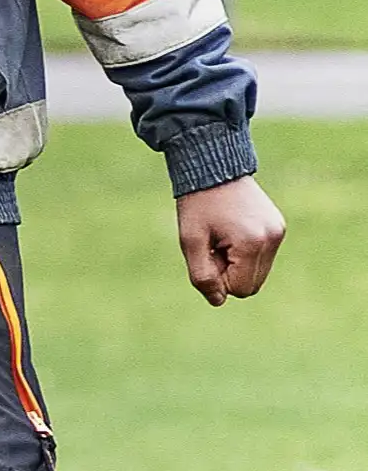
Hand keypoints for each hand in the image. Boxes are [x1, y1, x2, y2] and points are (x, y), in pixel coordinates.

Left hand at [177, 175, 283, 303]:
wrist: (213, 168)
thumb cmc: (198, 205)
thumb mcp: (191, 242)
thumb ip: (203, 276)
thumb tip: (218, 301)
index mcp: (252, 243)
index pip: (240, 289)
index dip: (218, 279)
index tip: (207, 253)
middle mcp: (272, 239)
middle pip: (252, 284)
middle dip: (229, 273)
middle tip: (212, 247)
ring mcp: (279, 232)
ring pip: (259, 272)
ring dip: (237, 264)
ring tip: (221, 238)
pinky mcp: (279, 226)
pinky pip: (263, 256)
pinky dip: (246, 253)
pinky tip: (231, 232)